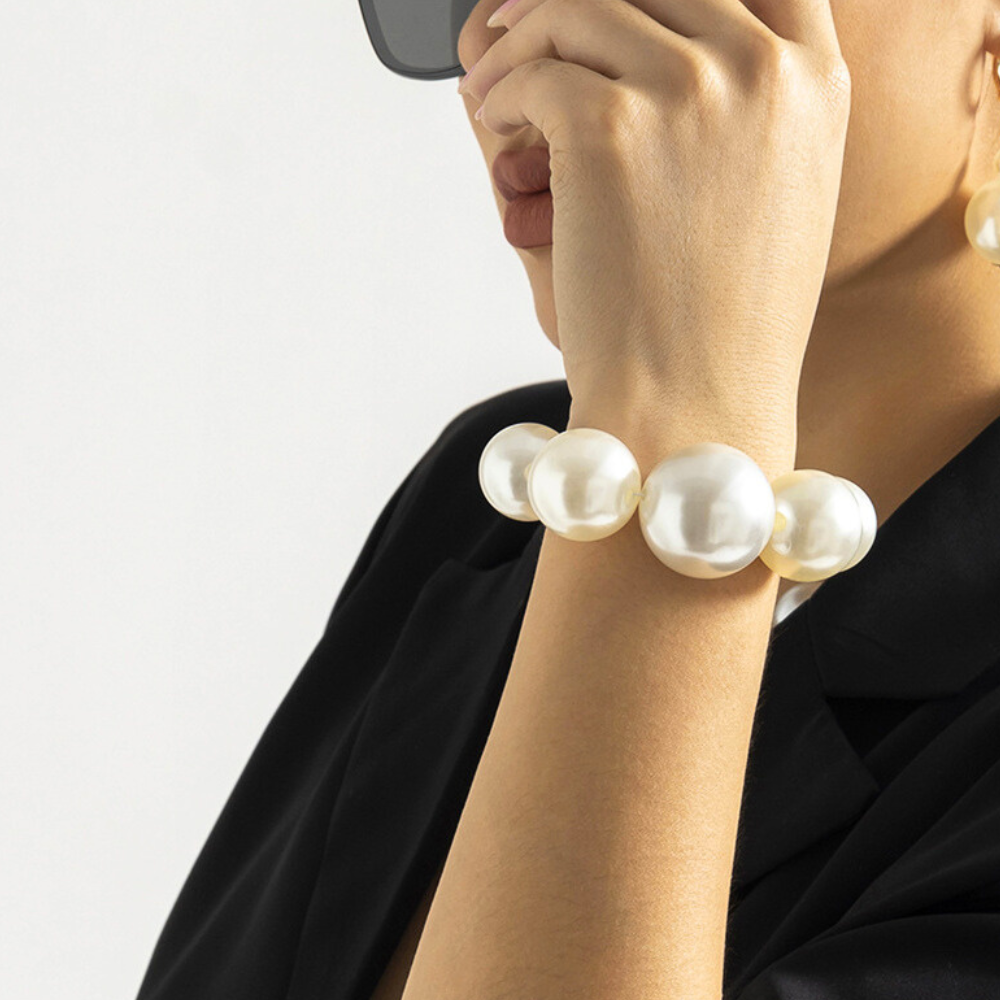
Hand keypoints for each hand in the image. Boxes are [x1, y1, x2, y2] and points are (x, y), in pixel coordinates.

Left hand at [460, 0, 850, 440]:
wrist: (696, 405)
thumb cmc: (723, 326)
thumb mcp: (773, 199)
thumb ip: (743, 112)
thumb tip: (657, 48)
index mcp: (815, 82)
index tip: (607, 5)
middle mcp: (761, 67)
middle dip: (570, 4)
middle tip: (518, 31)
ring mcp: (688, 89)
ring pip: (577, 10)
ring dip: (521, 42)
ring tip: (493, 86)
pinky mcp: (610, 126)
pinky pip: (533, 73)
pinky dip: (501, 90)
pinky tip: (493, 120)